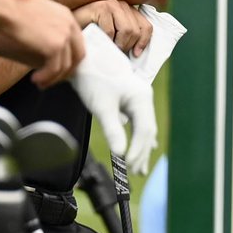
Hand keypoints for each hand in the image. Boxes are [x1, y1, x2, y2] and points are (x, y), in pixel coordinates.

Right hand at [0, 0, 84, 87]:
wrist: (6, 7)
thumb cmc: (14, 8)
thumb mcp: (40, 13)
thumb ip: (49, 26)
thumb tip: (48, 45)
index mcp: (67, 16)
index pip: (77, 42)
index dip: (70, 58)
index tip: (59, 67)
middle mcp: (69, 25)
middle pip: (77, 55)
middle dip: (66, 71)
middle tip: (53, 79)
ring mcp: (64, 35)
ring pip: (65, 65)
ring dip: (53, 78)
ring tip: (40, 83)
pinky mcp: (54, 46)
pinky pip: (54, 69)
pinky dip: (45, 77)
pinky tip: (35, 79)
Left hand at [70, 24, 157, 173]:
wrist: (85, 59)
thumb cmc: (93, 80)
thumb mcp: (101, 107)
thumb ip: (113, 130)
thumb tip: (120, 154)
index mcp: (141, 98)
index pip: (145, 130)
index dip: (138, 150)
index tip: (128, 167)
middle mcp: (144, 98)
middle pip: (148, 130)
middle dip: (141, 152)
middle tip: (136, 173)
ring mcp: (139, 98)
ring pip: (144, 128)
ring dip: (142, 148)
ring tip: (140, 169)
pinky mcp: (131, 99)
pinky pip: (139, 122)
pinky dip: (139, 138)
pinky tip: (142, 148)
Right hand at [73, 0, 152, 56]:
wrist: (69, 25)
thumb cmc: (90, 32)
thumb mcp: (113, 34)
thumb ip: (125, 37)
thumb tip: (138, 53)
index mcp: (128, 11)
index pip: (146, 26)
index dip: (144, 42)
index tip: (136, 55)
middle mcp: (123, 4)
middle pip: (136, 31)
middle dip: (127, 46)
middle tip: (115, 51)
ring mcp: (112, 4)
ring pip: (127, 31)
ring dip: (118, 44)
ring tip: (108, 46)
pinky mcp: (102, 7)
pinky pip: (111, 31)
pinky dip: (105, 40)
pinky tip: (98, 39)